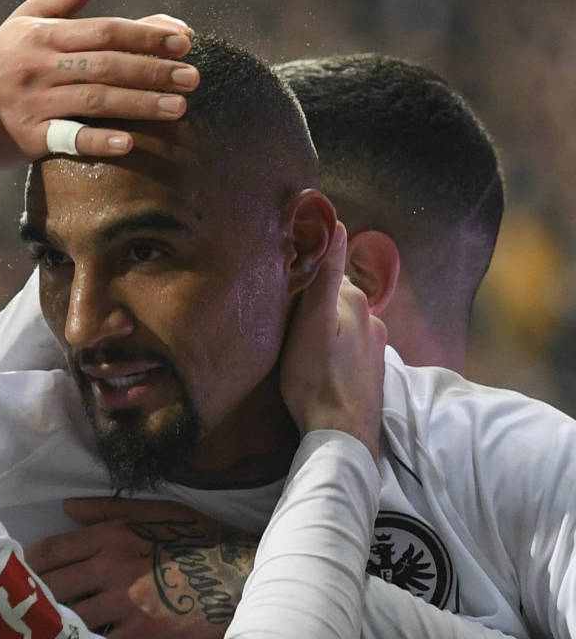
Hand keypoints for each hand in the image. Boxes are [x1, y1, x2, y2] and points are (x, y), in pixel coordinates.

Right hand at [0, 0, 198, 196]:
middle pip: (106, 65)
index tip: (185, 41)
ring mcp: (31, 104)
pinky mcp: (26, 140)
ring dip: (140, 104)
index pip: (105, 30)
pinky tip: (129, 143)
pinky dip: (98, 141)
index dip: (147, 34)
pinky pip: (68, 140)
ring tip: (180, 108)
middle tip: (194, 77)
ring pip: (95, 101)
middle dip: (154, 70)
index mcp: (42, 34)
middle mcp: (37, 66)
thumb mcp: (28, 20)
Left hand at [25, 497, 256, 638]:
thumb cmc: (201, 540)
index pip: (52, 550)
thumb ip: (107, 509)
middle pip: (52, 587)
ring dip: (55, 623)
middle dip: (32, 599)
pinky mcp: (143, 633)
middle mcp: (112, 566)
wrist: (243, 574)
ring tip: (44, 625)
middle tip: (23, 606)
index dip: (28, 564)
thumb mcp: (157, 512)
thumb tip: (66, 507)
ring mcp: (126, 603)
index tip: (19, 573)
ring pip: (71, 618)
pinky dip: (87, 637)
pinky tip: (80, 635)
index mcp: (112, 534)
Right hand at [280, 222, 386, 459]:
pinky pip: (349, 342)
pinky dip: (334, 344)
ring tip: (300, 341)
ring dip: (325, 324)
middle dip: (315, 301)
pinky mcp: (373, 366)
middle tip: (285, 318)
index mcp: (355, 302)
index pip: (327, 271)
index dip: (304, 275)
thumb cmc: (314, 379)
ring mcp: (376, 343)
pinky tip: (319, 360)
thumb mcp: (309, 323)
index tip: (283, 286)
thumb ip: (325, 276)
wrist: (342, 433)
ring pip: (343, 320)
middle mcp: (372, 317)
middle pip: (336, 296)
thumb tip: (337, 226)